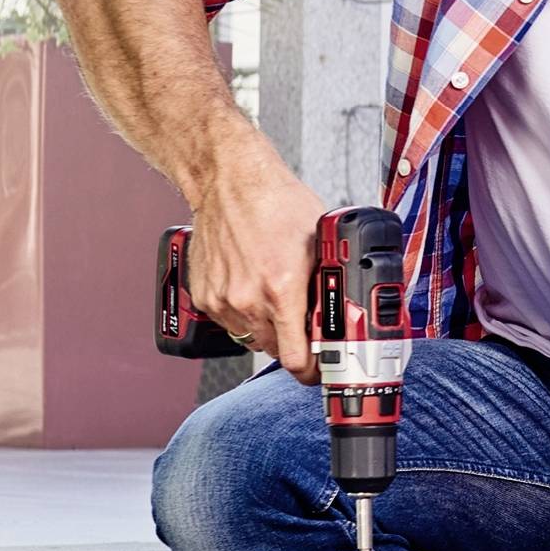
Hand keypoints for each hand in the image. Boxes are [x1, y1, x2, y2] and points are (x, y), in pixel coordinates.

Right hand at [187, 129, 326, 383]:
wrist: (229, 181)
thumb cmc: (275, 202)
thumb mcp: (320, 241)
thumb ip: (329, 280)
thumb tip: (346, 308)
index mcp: (282, 289)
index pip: (295, 359)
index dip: (311, 369)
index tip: (318, 368)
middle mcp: (248, 300)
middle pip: (275, 350)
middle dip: (292, 342)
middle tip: (302, 323)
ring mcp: (222, 300)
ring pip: (251, 337)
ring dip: (267, 327)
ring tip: (275, 296)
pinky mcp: (204, 296)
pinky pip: (229, 322)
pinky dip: (243, 313)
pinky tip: (252, 286)